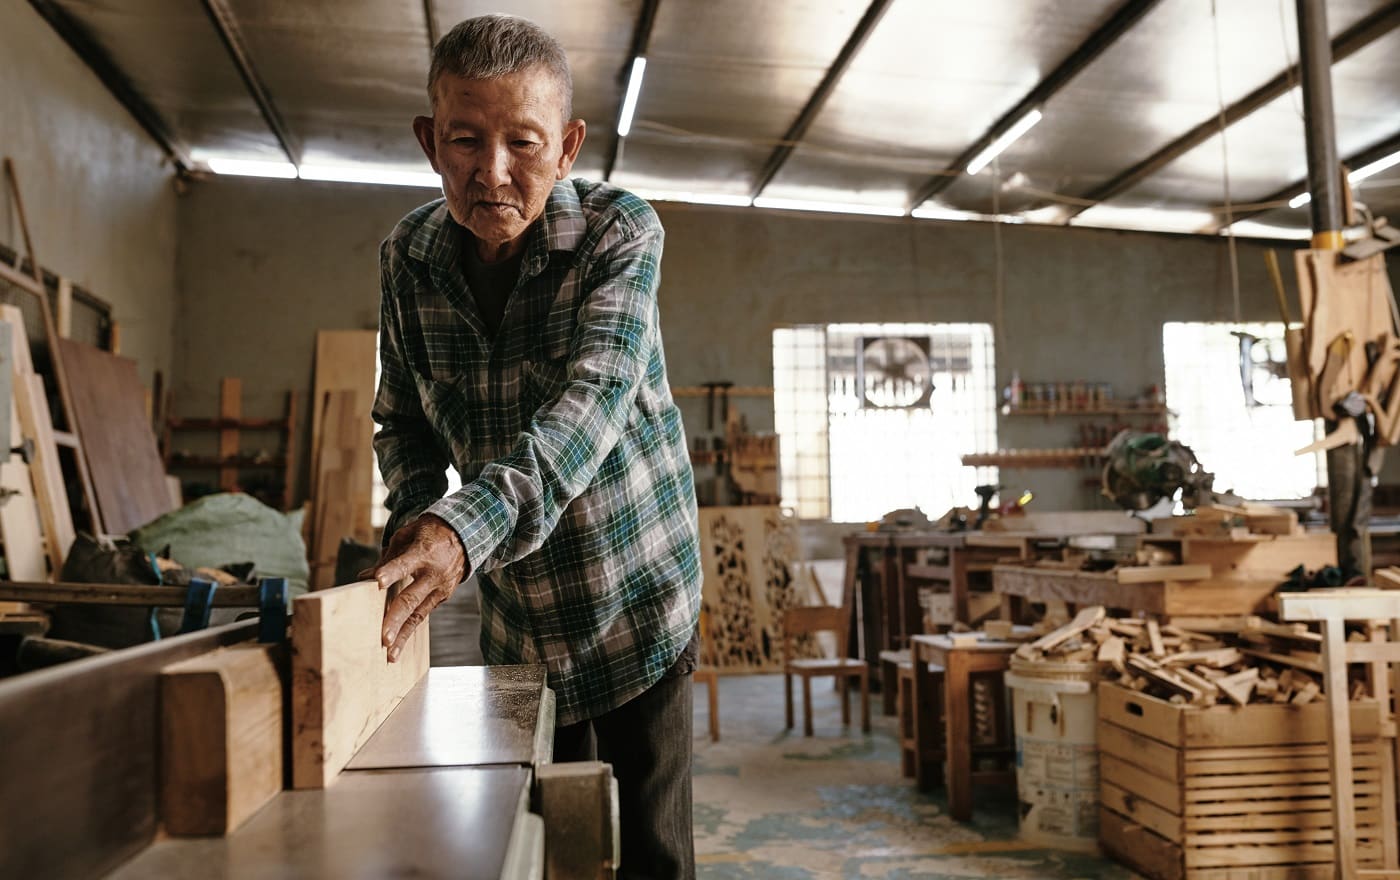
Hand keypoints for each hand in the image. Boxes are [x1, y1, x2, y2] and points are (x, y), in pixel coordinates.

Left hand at [371, 514, 466, 661]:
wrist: (464, 536)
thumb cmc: (429, 534)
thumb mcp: (408, 535)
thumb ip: (388, 557)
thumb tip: (365, 578)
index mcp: (423, 552)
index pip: (404, 564)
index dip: (391, 572)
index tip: (377, 581)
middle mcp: (433, 574)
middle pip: (411, 599)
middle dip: (396, 619)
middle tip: (384, 638)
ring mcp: (440, 588)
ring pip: (418, 615)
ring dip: (403, 635)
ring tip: (391, 655)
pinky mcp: (442, 598)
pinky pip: (423, 615)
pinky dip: (410, 630)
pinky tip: (398, 646)